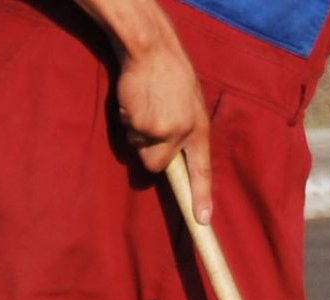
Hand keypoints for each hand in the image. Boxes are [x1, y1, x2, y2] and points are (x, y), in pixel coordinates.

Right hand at [115, 44, 212, 221]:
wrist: (151, 50)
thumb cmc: (169, 75)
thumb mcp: (189, 103)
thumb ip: (184, 131)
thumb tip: (170, 160)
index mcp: (199, 128)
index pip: (202, 169)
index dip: (202, 196)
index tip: (202, 220)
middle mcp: (182, 133)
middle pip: (157, 166)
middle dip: (149, 151)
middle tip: (151, 122)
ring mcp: (160, 130)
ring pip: (140, 151)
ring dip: (137, 132)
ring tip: (146, 104)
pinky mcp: (140, 124)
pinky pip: (128, 134)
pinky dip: (127, 120)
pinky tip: (136, 100)